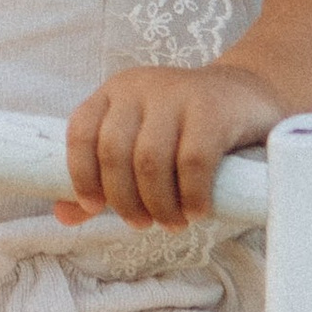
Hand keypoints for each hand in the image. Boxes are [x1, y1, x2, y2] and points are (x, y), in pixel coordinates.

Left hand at [59, 60, 281, 227]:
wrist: (248, 95)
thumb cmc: (185, 130)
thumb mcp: (141, 145)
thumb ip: (103, 178)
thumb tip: (63, 215)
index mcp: (115, 93)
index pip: (81, 131)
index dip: (81, 174)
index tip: (94, 207)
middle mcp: (140, 87)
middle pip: (114, 152)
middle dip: (124, 199)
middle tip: (141, 224)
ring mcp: (177, 94)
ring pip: (150, 159)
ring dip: (158, 203)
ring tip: (171, 223)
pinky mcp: (213, 109)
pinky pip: (192, 160)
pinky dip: (191, 195)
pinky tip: (197, 211)